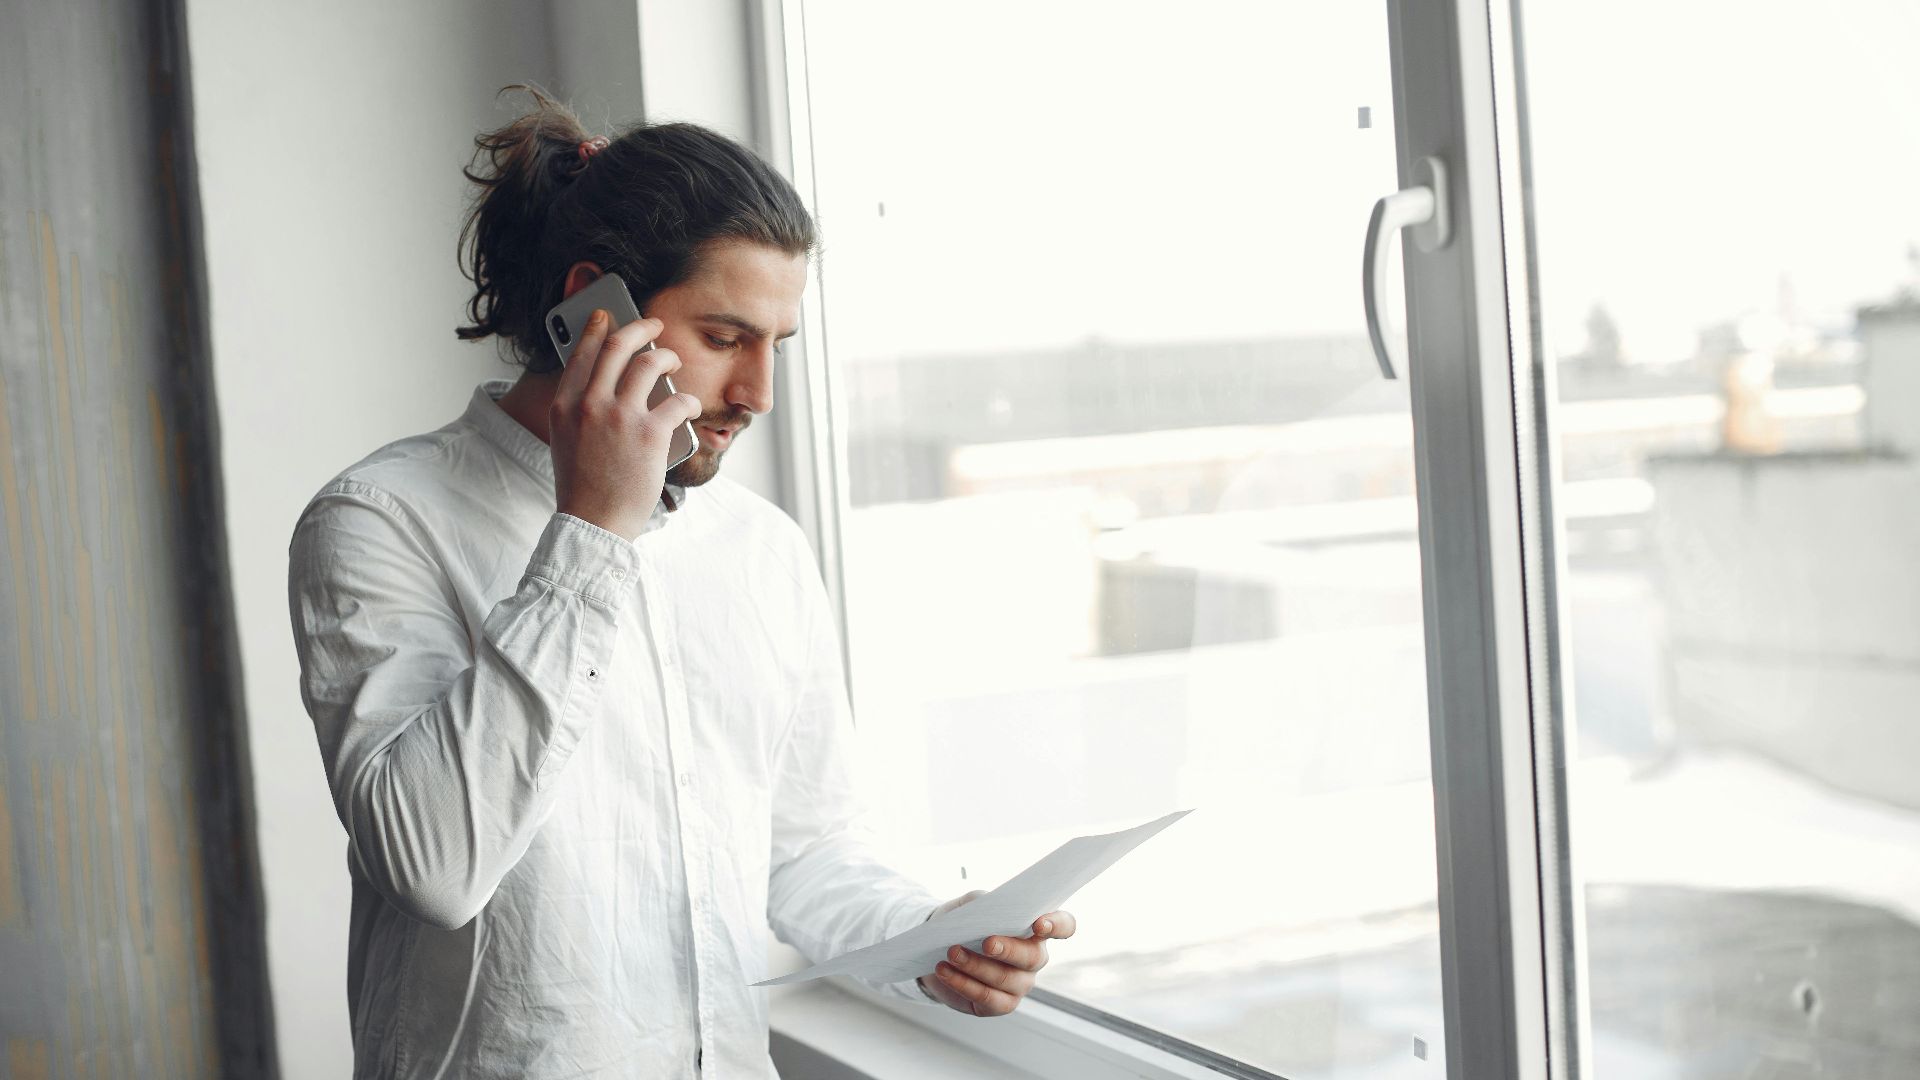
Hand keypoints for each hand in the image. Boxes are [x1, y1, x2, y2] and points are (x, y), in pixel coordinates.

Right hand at [550, 309, 701, 540]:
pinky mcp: (650, 434)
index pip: (581, 353)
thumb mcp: (567, 441)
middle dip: (640, 327)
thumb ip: (579, 410)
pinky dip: (688, 400)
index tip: (608, 315)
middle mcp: (589, 404)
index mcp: (565, 406)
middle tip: (654, 325)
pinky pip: (678, 400)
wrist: (594, 523)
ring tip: (673, 362)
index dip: (597, 328)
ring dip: (667, 357)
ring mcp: (620, 417)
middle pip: (617, 346)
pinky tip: (690, 406)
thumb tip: (605, 384)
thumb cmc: (584, 487)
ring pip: (650, 364)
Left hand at [917, 890, 1077, 1016]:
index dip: (1057, 925)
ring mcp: (1020, 984)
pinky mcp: (1001, 1004)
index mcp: (1036, 929)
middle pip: (1033, 957)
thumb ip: (986, 903)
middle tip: (986, 943)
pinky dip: (963, 983)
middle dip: (1009, 949)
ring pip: (1005, 978)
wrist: (938, 948)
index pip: (1064, 926)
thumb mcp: (973, 904)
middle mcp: (1034, 958)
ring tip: (952, 953)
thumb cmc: (964, 922)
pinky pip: (987, 997)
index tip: (1039, 924)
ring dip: (976, 965)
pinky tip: (944, 971)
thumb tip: (991, 911)